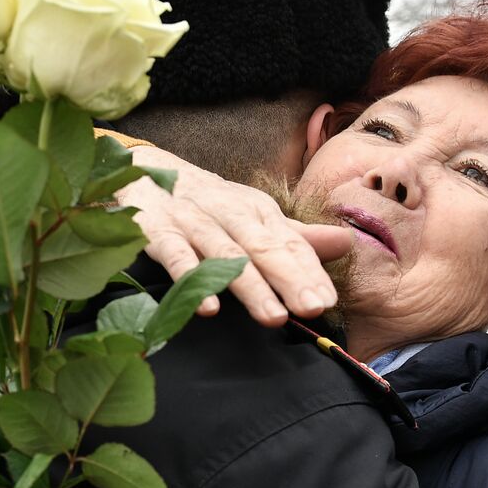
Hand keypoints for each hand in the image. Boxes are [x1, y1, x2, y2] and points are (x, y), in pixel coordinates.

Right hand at [119, 146, 351, 326]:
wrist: (142, 171)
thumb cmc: (208, 205)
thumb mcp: (252, 216)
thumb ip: (295, 237)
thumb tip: (345, 243)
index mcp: (256, 211)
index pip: (289, 243)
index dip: (309, 271)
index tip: (328, 301)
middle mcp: (228, 213)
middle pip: (263, 247)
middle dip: (290, 278)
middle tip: (313, 308)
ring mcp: (192, 221)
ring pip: (225, 254)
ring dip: (250, 285)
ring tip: (273, 317)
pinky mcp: (156, 231)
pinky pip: (175, 256)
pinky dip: (190, 279)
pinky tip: (207, 308)